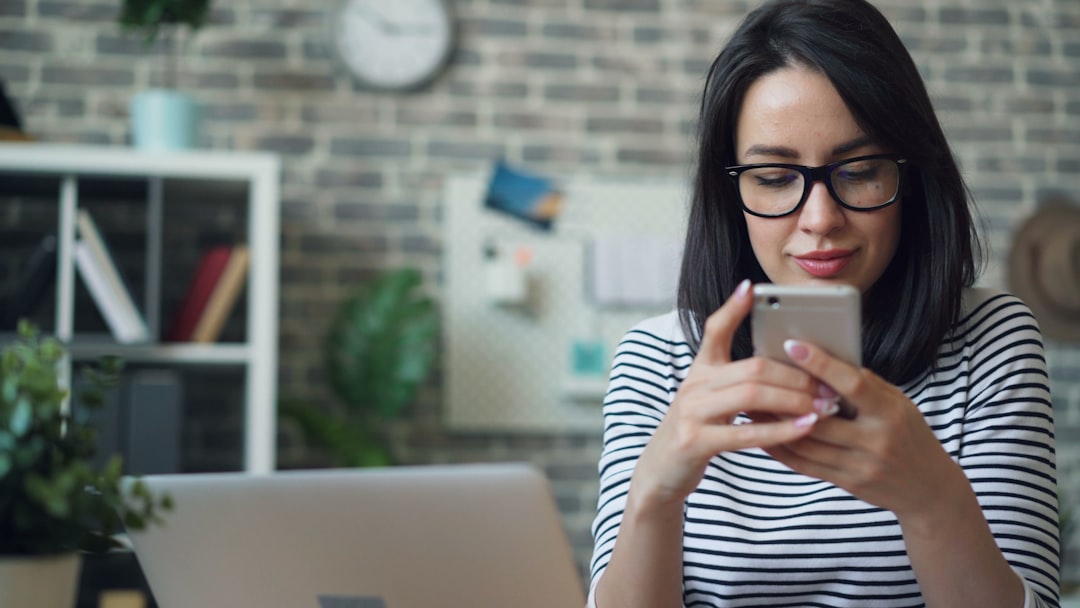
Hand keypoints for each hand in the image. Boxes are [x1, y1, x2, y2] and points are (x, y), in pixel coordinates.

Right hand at [627, 282, 827, 511]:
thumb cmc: (696, 432)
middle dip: (796, 375)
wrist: (660, 471)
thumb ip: (737, 380)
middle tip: (828, 385)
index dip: (733, 308)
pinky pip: (746, 433)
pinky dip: (781, 430)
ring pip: (751, 395)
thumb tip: (783, 366)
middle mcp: (694, 385)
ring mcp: (691, 412)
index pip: (715, 330)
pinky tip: (805, 427)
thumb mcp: (708, 398)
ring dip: (794, 400)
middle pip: (752, 367)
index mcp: (700, 371)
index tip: (752, 287)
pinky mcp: (695, 441)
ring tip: (824, 406)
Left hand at [762, 340, 966, 518]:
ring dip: (773, 423)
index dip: (821, 364)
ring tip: (751, 403)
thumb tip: (823, 360)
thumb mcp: (898, 403)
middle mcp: (876, 441)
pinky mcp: (846, 483)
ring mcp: (860, 466)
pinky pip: (804, 465)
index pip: (852, 384)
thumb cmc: (909, 434)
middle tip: (754, 376)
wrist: (928, 488)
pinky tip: (762, 432)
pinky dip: (779, 448)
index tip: (792, 344)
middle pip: (820, 417)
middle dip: (784, 398)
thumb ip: (864, 386)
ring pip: (805, 442)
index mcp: (890, 413)